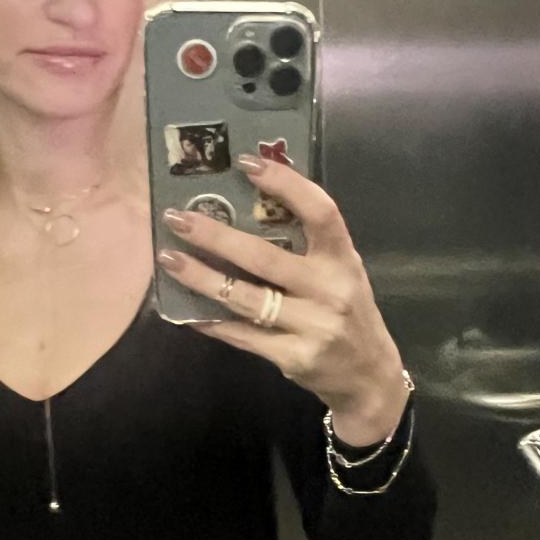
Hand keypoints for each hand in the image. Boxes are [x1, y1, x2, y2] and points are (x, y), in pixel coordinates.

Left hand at [157, 153, 408, 444]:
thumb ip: (308, 246)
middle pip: (264, 257)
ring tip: (170, 260)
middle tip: (177, 219)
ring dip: (201, 278)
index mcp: (343, 260)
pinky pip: (242, 335)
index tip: (247, 163)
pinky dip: (211, 321)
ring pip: (244, 298)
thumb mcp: (341, 272)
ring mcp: (312, 326)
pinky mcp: (293, 357)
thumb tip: (248, 205)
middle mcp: (329, 290)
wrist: (369, 376)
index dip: (286, 185)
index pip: (320, 212)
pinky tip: (187, 309)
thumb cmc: (348, 312)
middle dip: (216, 236)